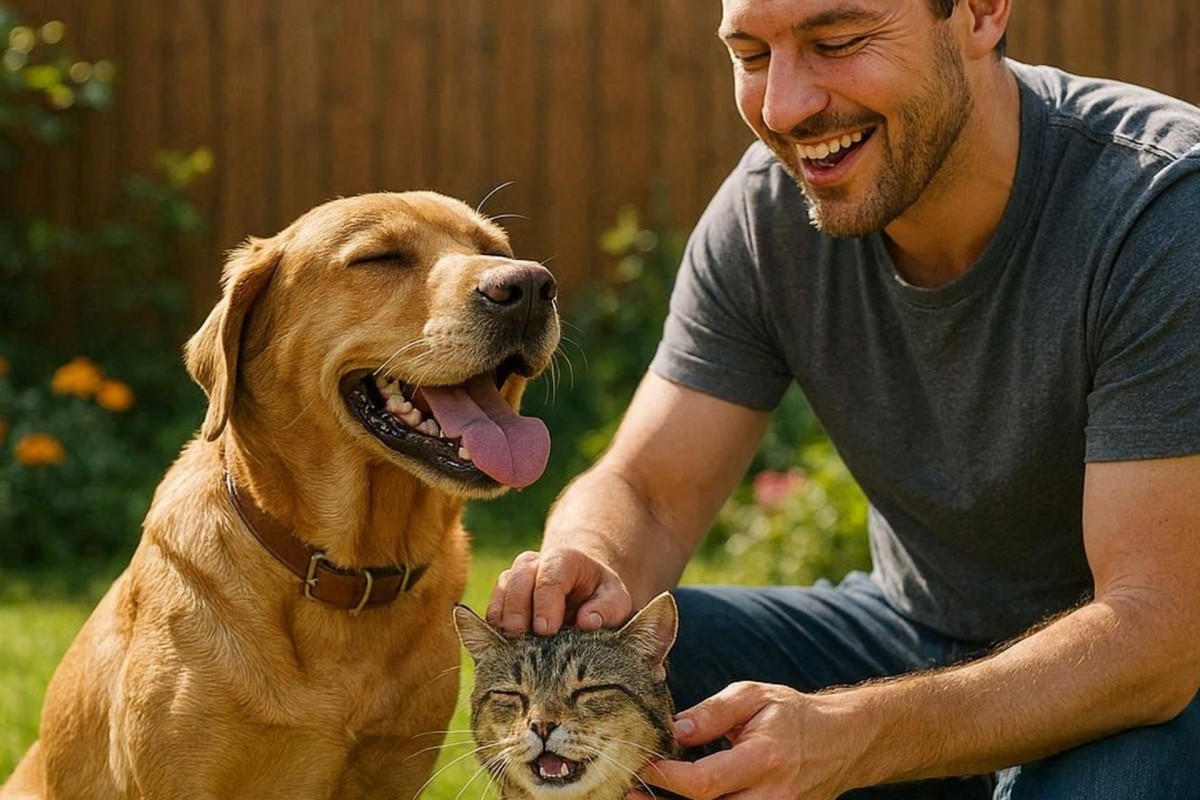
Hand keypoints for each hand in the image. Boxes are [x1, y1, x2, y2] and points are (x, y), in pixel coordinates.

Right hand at [487, 546, 632, 634]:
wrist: (583, 593)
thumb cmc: (601, 598)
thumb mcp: (616, 601)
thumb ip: (607, 610)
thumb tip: (587, 622)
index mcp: (565, 559)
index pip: (550, 577)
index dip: (546, 603)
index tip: (546, 630)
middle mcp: (536, 563)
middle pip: (519, 578)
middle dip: (518, 608)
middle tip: (520, 635)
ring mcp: (516, 577)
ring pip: (502, 589)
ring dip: (503, 616)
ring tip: (509, 643)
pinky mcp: (504, 596)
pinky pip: (493, 606)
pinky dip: (495, 624)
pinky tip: (502, 644)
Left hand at [637, 682, 859, 799]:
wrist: (842, 742)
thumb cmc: (791, 715)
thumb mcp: (753, 697)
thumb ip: (712, 712)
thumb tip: (674, 729)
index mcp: (764, 759)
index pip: (706, 782)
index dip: (668, 778)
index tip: (641, 765)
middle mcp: (771, 796)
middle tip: (625, 792)